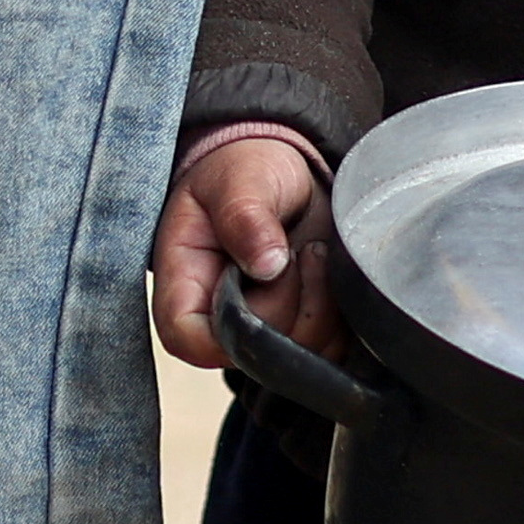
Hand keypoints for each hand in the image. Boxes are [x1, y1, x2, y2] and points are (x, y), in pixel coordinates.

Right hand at [150, 136, 343, 373]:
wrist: (280, 170)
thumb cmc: (243, 171)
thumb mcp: (237, 179)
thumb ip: (244, 216)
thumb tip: (267, 265)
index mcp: (184, 287)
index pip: (190, 340)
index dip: (234, 326)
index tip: (269, 273)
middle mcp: (219, 319)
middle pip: (256, 348)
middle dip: (290, 298)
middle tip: (297, 248)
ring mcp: (262, 330)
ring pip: (298, 353)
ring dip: (320, 302)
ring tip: (313, 251)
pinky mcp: (301, 331)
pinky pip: (330, 346)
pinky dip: (339, 310)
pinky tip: (328, 270)